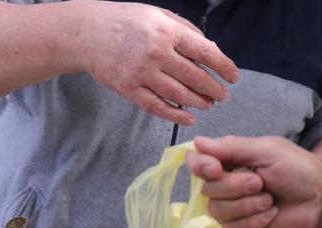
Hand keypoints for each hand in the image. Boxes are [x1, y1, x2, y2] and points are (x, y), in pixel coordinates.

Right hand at [82, 2, 238, 125]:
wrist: (87, 33)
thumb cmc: (125, 22)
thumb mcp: (157, 15)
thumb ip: (184, 30)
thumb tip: (210, 49)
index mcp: (166, 31)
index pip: (205, 52)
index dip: (224, 67)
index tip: (234, 77)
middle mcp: (156, 53)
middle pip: (195, 77)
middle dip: (214, 89)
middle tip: (223, 95)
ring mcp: (142, 73)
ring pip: (179, 95)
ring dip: (199, 102)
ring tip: (209, 104)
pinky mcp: (129, 89)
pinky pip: (157, 107)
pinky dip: (176, 115)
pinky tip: (189, 118)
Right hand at [186, 136, 321, 227]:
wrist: (321, 201)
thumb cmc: (298, 170)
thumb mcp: (266, 151)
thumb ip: (231, 148)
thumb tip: (196, 141)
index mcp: (231, 160)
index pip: (197, 162)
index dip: (200, 166)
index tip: (215, 168)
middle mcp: (227, 183)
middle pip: (207, 190)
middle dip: (234, 187)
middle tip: (260, 183)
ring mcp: (233, 208)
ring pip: (217, 211)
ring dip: (246, 205)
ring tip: (269, 200)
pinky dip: (253, 221)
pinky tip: (271, 214)